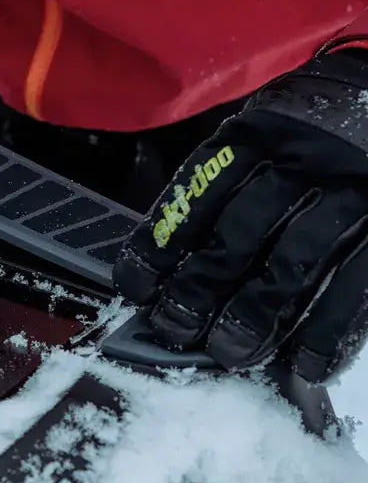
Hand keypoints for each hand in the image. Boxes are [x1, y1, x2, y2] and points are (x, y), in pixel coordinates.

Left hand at [113, 47, 367, 381]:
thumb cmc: (323, 119)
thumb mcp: (273, 120)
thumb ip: (232, 172)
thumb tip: (174, 248)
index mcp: (262, 131)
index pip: (198, 192)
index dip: (162, 243)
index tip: (137, 286)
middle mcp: (305, 159)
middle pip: (239, 233)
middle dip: (200, 287)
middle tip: (176, 328)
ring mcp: (355, 192)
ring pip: (293, 264)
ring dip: (255, 315)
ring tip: (230, 350)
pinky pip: (355, 287)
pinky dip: (327, 331)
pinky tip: (305, 363)